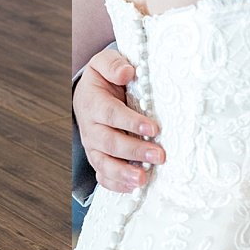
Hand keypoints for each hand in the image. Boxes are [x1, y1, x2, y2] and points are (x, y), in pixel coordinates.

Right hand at [75, 48, 163, 193]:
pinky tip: (133, 188)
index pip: (111, 114)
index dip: (130, 122)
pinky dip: (116, 184)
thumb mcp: (105, 62)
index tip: (153, 128)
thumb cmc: (104, 78)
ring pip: (104, 163)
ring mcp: (93, 145)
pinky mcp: (98, 158)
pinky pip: (103, 175)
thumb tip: (127, 72)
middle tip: (159, 156)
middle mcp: (90, 126)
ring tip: (143, 180)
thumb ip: (113, 64)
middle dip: (134, 151)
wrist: (90, 93)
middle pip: (109, 142)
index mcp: (92, 102)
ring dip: (123, 174)